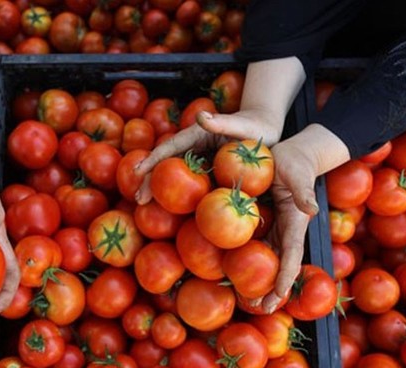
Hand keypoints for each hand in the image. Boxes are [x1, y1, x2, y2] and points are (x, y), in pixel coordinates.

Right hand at [134, 109, 282, 203]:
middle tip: (139, 199)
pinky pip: (191, 184)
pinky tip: (173, 212)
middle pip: (167, 164)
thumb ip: (222, 121)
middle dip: (150, 180)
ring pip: (175, 176)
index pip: (170, 147)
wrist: (268, 132)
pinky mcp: (208, 172)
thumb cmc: (257, 124)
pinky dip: (179, 196)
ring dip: (160, 190)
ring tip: (146, 207)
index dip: (153, 159)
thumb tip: (201, 116)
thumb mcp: (242, 124)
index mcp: (197, 134)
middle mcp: (194, 148)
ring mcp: (200, 161)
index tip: (137, 171)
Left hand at [252, 124, 350, 312]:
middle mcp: (286, 229)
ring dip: (259, 279)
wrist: (292, 153)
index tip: (278, 295)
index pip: (292, 255)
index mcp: (295, 223)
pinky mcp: (264, 220)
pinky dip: (247, 259)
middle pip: (279, 264)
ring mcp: (274, 226)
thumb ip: (304, 192)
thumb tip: (312, 209)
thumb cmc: (296, 162)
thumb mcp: (299, 175)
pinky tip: (232, 271)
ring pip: (267, 258)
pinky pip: (255, 243)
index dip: (285, 276)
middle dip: (272, 287)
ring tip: (246, 299)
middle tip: (260, 309)